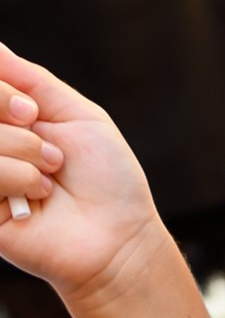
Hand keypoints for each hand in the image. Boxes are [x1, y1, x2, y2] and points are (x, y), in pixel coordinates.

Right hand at [0, 49, 165, 300]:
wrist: (120, 237)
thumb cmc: (106, 178)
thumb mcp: (77, 115)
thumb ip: (30, 80)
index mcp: (8, 124)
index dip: (0, 93)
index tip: (31, 111)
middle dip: (11, 120)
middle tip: (49, 148)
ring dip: (23, 153)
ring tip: (50, 176)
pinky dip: (16, 178)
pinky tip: (38, 196)